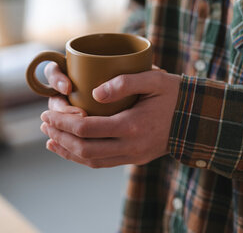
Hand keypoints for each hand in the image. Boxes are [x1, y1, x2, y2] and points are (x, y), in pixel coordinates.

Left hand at [40, 68, 181, 167]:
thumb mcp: (154, 80)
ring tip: (49, 139)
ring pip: (91, 161)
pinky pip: (102, 163)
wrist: (198, 119)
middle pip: (84, 149)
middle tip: (43, 123)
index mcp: (132, 126)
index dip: (62, 123)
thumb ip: (125, 82)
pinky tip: (70, 150)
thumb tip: (94, 91)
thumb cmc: (175, 95)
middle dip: (59, 136)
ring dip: (67, 151)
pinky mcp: (134, 158)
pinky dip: (82, 158)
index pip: (86, 130)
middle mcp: (131, 146)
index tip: (48, 112)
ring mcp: (133, 155)